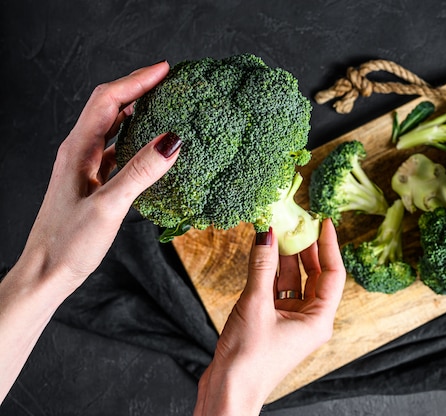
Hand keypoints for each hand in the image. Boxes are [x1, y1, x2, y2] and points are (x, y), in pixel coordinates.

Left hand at [19, 61, 179, 289]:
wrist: (45, 273)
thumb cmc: (68, 243)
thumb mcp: (109, 206)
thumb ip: (140, 172)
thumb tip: (172, 140)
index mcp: (78, 150)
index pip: (108, 100)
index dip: (136, 80)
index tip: (165, 69)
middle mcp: (79, 152)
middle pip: (109, 106)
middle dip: (138, 88)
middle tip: (169, 82)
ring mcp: (85, 167)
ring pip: (113, 127)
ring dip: (137, 112)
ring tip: (164, 105)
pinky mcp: (92, 183)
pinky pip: (117, 150)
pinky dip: (136, 140)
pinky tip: (152, 147)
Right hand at [194, 219, 345, 414]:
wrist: (228, 392)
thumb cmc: (248, 359)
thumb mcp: (256, 305)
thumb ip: (261, 267)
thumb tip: (266, 232)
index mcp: (318, 320)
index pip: (333, 273)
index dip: (329, 245)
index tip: (323, 221)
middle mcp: (309, 319)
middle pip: (313, 274)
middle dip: (304, 247)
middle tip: (295, 221)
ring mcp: (290, 321)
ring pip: (292, 280)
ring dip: (283, 257)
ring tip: (276, 229)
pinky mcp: (271, 322)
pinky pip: (275, 289)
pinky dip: (269, 271)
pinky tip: (261, 252)